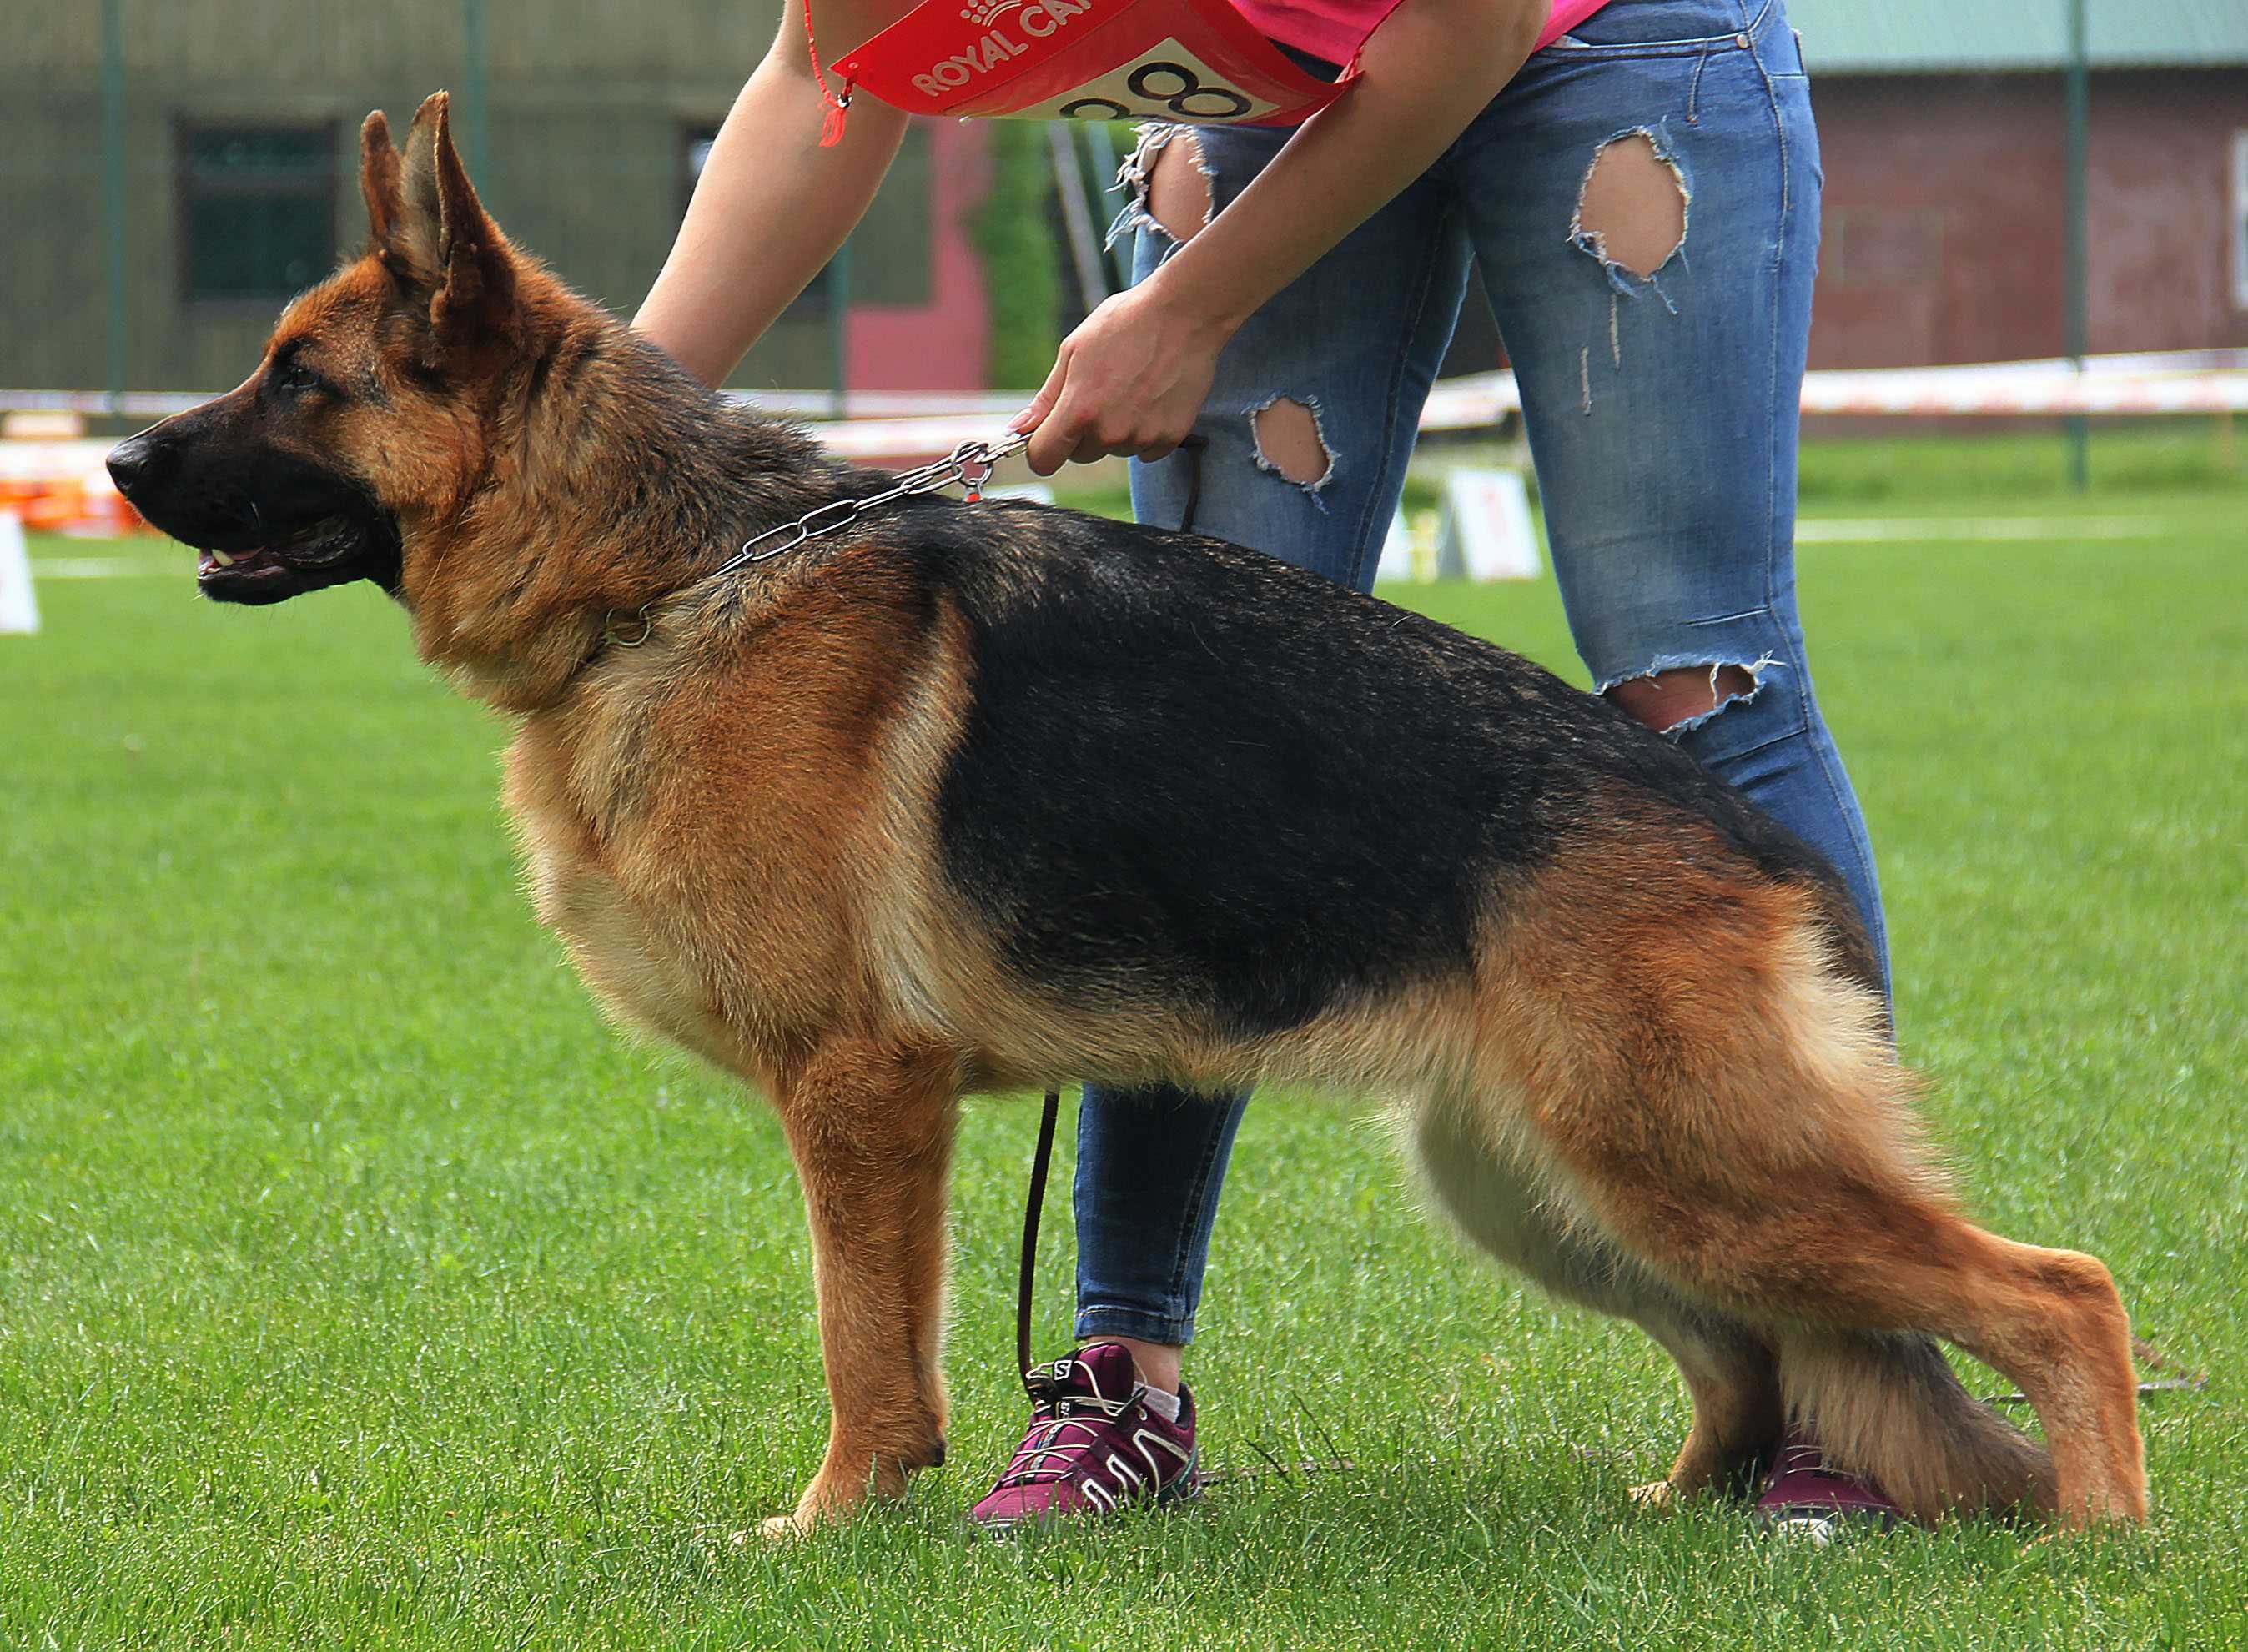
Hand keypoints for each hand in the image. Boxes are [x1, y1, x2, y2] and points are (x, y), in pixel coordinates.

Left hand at [1013, 284, 1233, 475]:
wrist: (1183, 314)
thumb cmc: (1124, 324)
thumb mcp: (1074, 352)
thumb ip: (1046, 399)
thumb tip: (1017, 430)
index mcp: (1078, 411)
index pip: (1045, 459)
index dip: (1042, 449)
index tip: (1048, 437)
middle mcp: (1109, 433)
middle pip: (1080, 454)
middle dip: (1082, 432)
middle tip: (1101, 392)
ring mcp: (1141, 437)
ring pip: (1114, 450)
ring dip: (1116, 430)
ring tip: (1132, 388)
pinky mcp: (1169, 438)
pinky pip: (1145, 450)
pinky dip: (1145, 430)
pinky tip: (1152, 397)